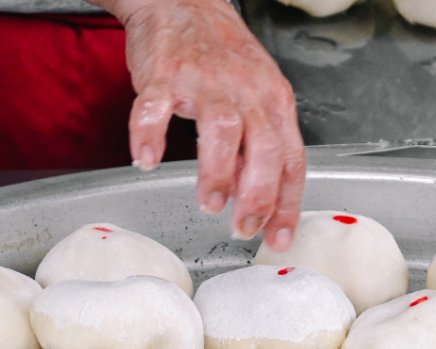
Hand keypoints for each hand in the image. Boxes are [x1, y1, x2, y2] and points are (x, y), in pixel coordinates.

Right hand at [97, 0, 305, 249]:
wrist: (183, 1)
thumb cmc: (219, 56)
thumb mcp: (253, 99)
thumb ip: (254, 149)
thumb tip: (247, 200)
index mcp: (273, 101)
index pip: (290, 159)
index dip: (288, 204)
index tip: (279, 238)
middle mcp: (246, 91)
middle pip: (264, 148)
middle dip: (257, 196)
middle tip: (243, 226)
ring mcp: (205, 81)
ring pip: (221, 130)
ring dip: (217, 173)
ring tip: (209, 203)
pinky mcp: (164, 73)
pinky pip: (155, 107)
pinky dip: (148, 136)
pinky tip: (145, 161)